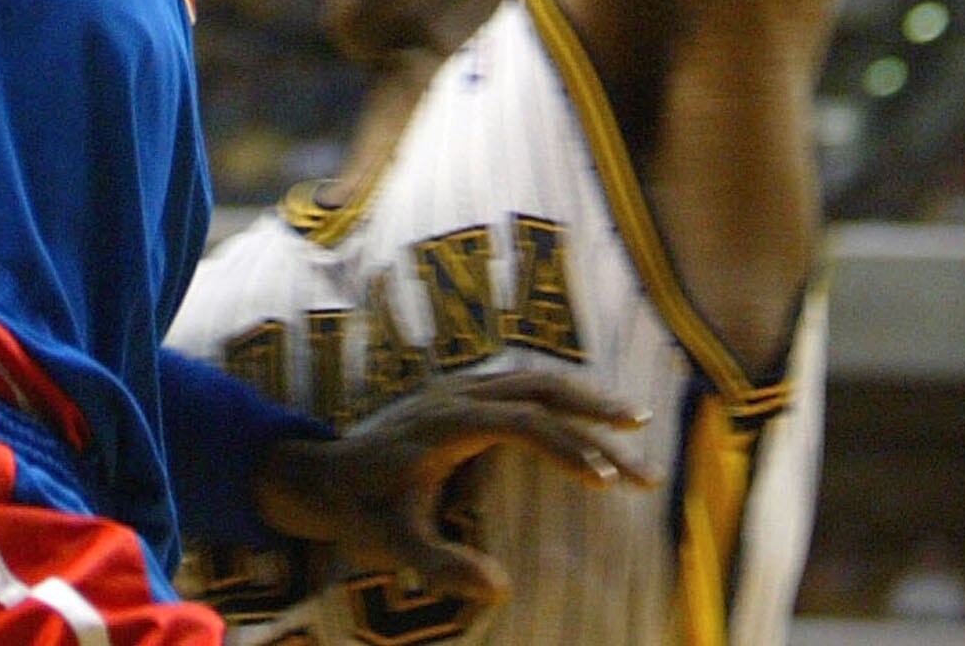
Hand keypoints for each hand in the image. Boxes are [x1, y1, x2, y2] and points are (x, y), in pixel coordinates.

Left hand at [255, 367, 650, 606]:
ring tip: (633, 423)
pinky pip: (523, 384)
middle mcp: (458, 394)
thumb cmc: (361, 509)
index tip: (606, 482)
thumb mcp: (393, 545)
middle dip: (594, 412)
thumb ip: (442, 565)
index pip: (522, 421)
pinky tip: (587, 417)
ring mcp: (460, 389)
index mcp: (446, 422)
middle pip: (538, 387)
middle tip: (643, 443)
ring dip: (584, 398)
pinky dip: (561, 396)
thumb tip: (500, 588)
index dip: (566, 448)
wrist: (321, 474)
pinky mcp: (463, 396)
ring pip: (534, 378)